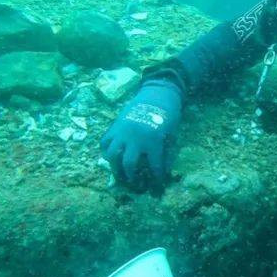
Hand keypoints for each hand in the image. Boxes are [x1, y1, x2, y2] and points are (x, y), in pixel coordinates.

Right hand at [100, 78, 182, 192]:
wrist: (156, 95)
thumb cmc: (167, 116)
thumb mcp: (172, 135)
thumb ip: (167, 153)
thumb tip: (164, 170)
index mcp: (153, 141)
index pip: (155, 166)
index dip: (157, 176)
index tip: (158, 181)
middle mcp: (136, 139)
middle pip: (128, 164)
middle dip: (131, 176)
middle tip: (133, 181)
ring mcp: (123, 132)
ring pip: (112, 155)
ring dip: (115, 166)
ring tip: (119, 172)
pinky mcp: (115, 126)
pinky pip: (104, 141)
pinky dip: (106, 150)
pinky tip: (112, 155)